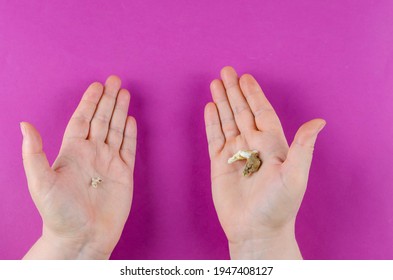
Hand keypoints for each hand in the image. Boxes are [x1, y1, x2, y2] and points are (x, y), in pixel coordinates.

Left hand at [21, 76, 136, 258]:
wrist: (82, 237)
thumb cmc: (59, 213)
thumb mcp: (40, 182)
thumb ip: (34, 153)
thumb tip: (24, 125)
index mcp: (72, 152)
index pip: (82, 119)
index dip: (89, 102)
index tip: (97, 85)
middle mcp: (92, 153)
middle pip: (102, 120)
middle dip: (108, 99)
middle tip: (116, 80)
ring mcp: (109, 162)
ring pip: (116, 130)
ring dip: (120, 111)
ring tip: (125, 93)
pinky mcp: (124, 174)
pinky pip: (128, 148)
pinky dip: (130, 134)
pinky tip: (130, 120)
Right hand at [204, 67, 324, 258]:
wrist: (256, 229)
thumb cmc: (279, 206)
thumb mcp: (295, 176)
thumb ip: (303, 147)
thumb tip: (319, 122)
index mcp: (272, 144)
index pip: (261, 112)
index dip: (254, 95)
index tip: (246, 77)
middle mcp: (253, 145)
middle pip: (241, 112)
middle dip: (233, 91)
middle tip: (225, 71)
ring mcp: (235, 153)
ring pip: (227, 121)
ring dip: (221, 102)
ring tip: (214, 83)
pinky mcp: (219, 164)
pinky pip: (214, 137)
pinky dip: (211, 122)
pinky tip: (209, 108)